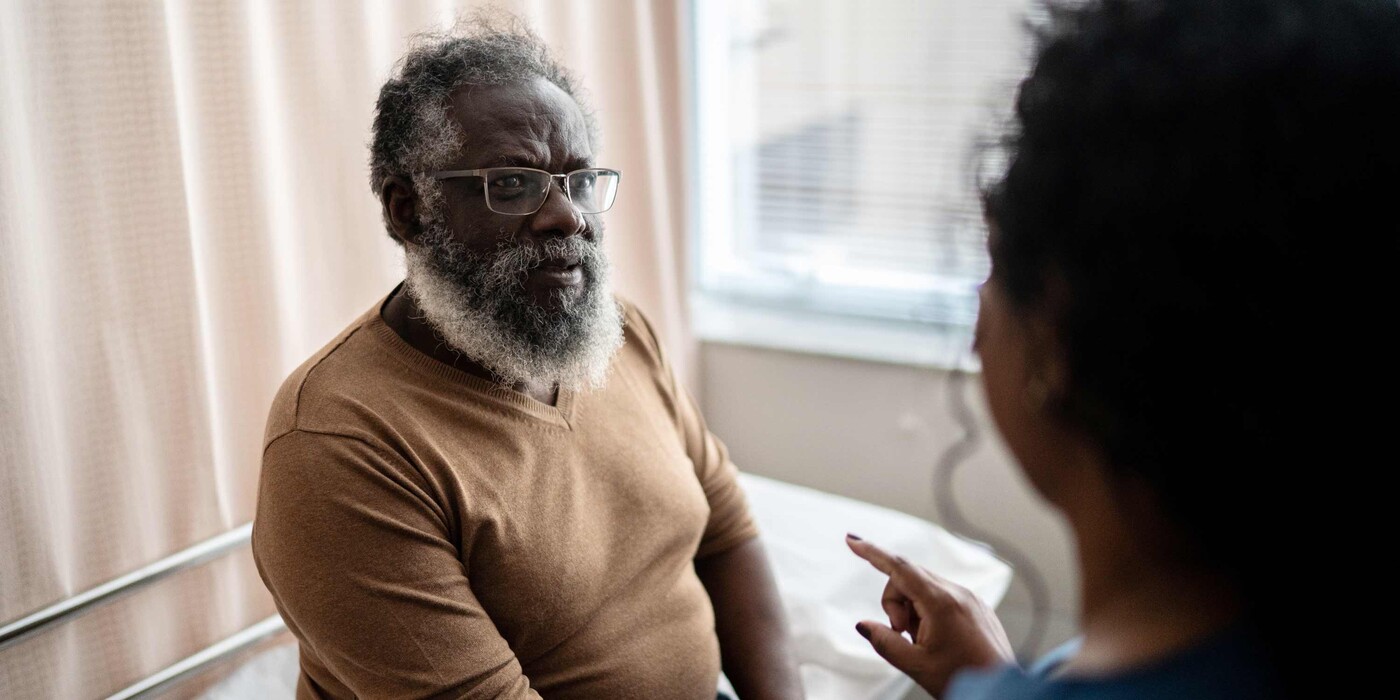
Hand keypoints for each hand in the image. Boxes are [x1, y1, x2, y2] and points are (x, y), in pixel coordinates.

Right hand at [846, 534, 1014, 696]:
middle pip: (908, 579)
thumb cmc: (963, 680)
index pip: (899, 568)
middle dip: (896, 603)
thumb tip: (863, 625)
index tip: (852, 541)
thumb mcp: (915, 665)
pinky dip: (929, 612)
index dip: (872, 553)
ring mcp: (971, 599)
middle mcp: (959, 593)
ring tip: (922, 641)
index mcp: (942, 603)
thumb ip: (884, 641)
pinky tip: (937, 639)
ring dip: (912, 610)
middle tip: (902, 634)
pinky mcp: (977, 607)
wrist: (1001, 694)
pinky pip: (942, 597)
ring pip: (924, 588)